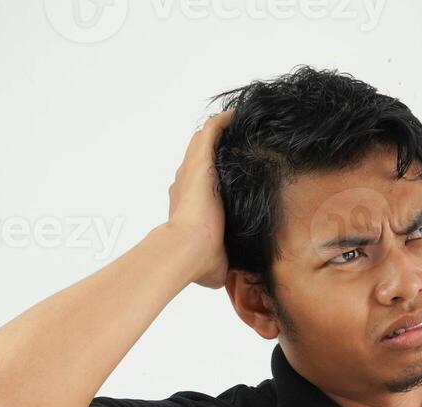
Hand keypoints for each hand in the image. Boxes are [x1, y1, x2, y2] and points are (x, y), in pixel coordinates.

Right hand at [166, 108, 234, 288]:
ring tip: (236, 125)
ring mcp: (191, 171)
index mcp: (186, 206)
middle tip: (233, 146)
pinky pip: (211, 132)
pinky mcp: (200, 162)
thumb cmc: (197, 261)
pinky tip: (236, 115)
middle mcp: (184, 184)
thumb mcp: (215, 263)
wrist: (186, 248)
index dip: (210, 183)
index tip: (223, 182)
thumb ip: (223, 262)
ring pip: (202, 143)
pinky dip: (223, 122)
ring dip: (217, 133)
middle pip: (197, 161)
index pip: (197, 188)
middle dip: (213, 153)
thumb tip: (234, 276)